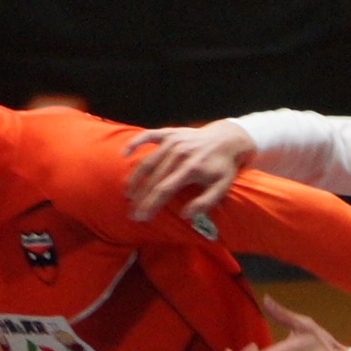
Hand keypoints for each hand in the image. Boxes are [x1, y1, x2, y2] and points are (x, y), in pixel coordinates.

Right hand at [125, 120, 254, 222]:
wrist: (226, 139)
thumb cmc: (222, 167)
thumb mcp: (221, 188)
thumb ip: (205, 203)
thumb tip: (185, 215)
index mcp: (191, 168)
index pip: (164, 189)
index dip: (151, 204)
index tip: (141, 217)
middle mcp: (179, 153)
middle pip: (153, 178)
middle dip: (141, 198)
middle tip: (132, 212)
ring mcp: (173, 141)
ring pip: (148, 161)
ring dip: (135, 178)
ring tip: (128, 194)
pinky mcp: (169, 133)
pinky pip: (148, 135)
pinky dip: (135, 143)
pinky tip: (123, 154)